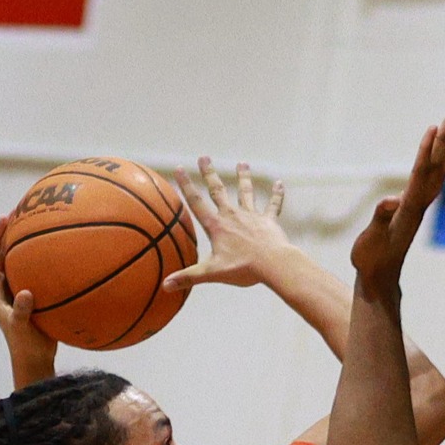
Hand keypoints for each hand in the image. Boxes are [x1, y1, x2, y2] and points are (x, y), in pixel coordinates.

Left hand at [0, 216, 54, 383]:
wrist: (33, 359)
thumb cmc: (25, 345)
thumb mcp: (21, 328)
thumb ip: (21, 311)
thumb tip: (25, 293)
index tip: (4, 218)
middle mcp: (0, 287)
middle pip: (2, 252)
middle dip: (9, 232)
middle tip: (20, 210)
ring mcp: (13, 291)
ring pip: (16, 260)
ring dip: (23, 242)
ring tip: (36, 222)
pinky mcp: (26, 295)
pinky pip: (31, 270)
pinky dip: (40, 258)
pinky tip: (56, 249)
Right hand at [163, 157, 292, 291]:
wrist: (272, 264)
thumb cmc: (242, 268)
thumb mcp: (212, 273)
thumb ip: (188, 277)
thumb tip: (165, 286)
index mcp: (217, 226)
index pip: (197, 202)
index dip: (187, 185)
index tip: (181, 169)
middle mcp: (232, 215)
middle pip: (218, 191)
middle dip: (210, 174)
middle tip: (204, 158)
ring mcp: (251, 216)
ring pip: (246, 192)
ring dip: (243, 178)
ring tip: (242, 164)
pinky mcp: (268, 221)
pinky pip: (273, 205)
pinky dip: (276, 194)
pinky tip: (279, 183)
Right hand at [351, 117, 444, 296]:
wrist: (380, 278)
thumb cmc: (372, 258)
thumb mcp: (371, 238)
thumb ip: (380, 218)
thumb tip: (391, 200)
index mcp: (408, 209)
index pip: (420, 173)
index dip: (427, 151)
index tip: (433, 129)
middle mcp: (418, 205)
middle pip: (435, 168)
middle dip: (443, 142)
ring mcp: (417, 208)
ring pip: (437, 174)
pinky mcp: (413, 212)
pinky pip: (430, 183)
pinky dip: (438, 167)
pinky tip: (442, 160)